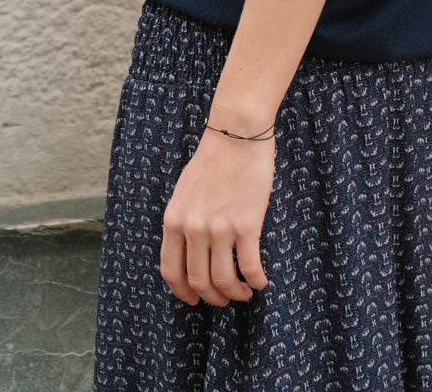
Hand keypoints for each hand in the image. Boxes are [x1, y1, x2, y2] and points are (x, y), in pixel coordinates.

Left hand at [160, 124, 273, 306]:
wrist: (236, 132)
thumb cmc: (214, 158)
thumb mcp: (185, 191)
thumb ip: (183, 220)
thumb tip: (189, 250)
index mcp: (174, 219)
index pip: (171, 270)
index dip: (183, 292)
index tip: (195, 299)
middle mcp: (193, 228)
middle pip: (199, 282)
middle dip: (214, 298)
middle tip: (225, 298)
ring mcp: (219, 228)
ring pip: (224, 281)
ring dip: (235, 294)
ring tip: (245, 291)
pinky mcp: (246, 224)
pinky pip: (250, 267)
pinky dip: (256, 281)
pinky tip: (261, 280)